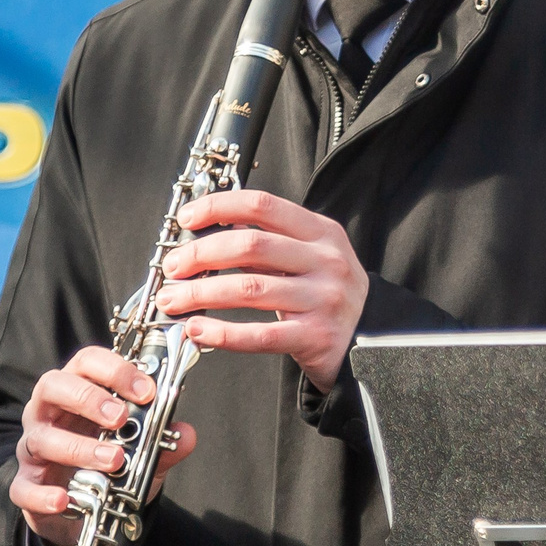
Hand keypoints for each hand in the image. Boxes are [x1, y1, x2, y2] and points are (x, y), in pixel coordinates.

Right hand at [13, 346, 197, 545]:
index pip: (86, 363)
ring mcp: (33, 448)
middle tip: (120, 417)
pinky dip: (43, 494)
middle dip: (88, 398)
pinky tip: (64, 500)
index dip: (114, 370)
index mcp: (78, 392)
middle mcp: (50, 414)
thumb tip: (186, 434)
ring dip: (79, 448)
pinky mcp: (25, 485)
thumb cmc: (111, 464)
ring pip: (41, 438)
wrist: (88, 510)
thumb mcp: (144, 452)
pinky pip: (24, 488)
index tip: (146, 390)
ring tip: (114, 460)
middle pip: (53, 386)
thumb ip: (163, 442)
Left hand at [154, 190, 368, 391]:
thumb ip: (269, 245)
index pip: (263, 206)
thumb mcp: (311, 258)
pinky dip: (221, 333)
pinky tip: (198, 329)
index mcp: (322, 233)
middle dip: (200, 254)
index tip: (187, 219)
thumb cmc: (329, 295)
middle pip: (251, 246)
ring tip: (172, 300)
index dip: (219, 207)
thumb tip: (207, 237)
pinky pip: (259, 335)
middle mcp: (326, 262)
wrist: (373, 339)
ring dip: (199, 294)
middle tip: (172, 267)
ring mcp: (323, 299)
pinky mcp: (315, 336)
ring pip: (248, 290)